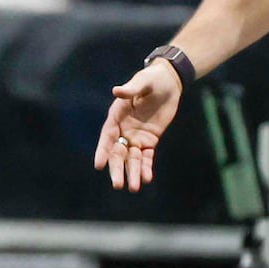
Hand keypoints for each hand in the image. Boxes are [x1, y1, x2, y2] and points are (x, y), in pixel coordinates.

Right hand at [92, 60, 182, 191]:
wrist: (169, 82)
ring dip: (133, 172)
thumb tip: (116, 91)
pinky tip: (147, 179)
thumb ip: (130, 90)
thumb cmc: (152, 79)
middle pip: (118, 153)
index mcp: (117, 116)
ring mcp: (136, 136)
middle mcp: (123, 129)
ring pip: (132, 158)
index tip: (99, 165)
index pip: (107, 137)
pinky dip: (146, 167)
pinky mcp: (150, 140)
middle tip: (118, 184)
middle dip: (118, 168)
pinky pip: (147, 157)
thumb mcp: (142, 82)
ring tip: (134, 188)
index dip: (103, 151)